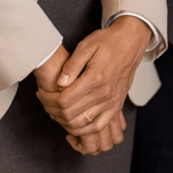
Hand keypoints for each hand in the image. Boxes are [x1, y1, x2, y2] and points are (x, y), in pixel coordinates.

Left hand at [35, 16, 149, 151]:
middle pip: (70, 114)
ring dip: (65, 121)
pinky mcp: (116, 106)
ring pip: (82, 123)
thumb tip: (59, 82)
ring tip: (55, 111)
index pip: (64, 100)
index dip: (48, 100)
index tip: (41, 94)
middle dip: (53, 111)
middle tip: (45, 102)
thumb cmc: (108, 42)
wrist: (130, 43)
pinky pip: (98, 126)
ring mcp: (111, 102)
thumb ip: (72, 65)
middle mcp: (104, 94)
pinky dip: (83, 130)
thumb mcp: (86, 46)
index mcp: (94, 78)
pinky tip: (73, 124)